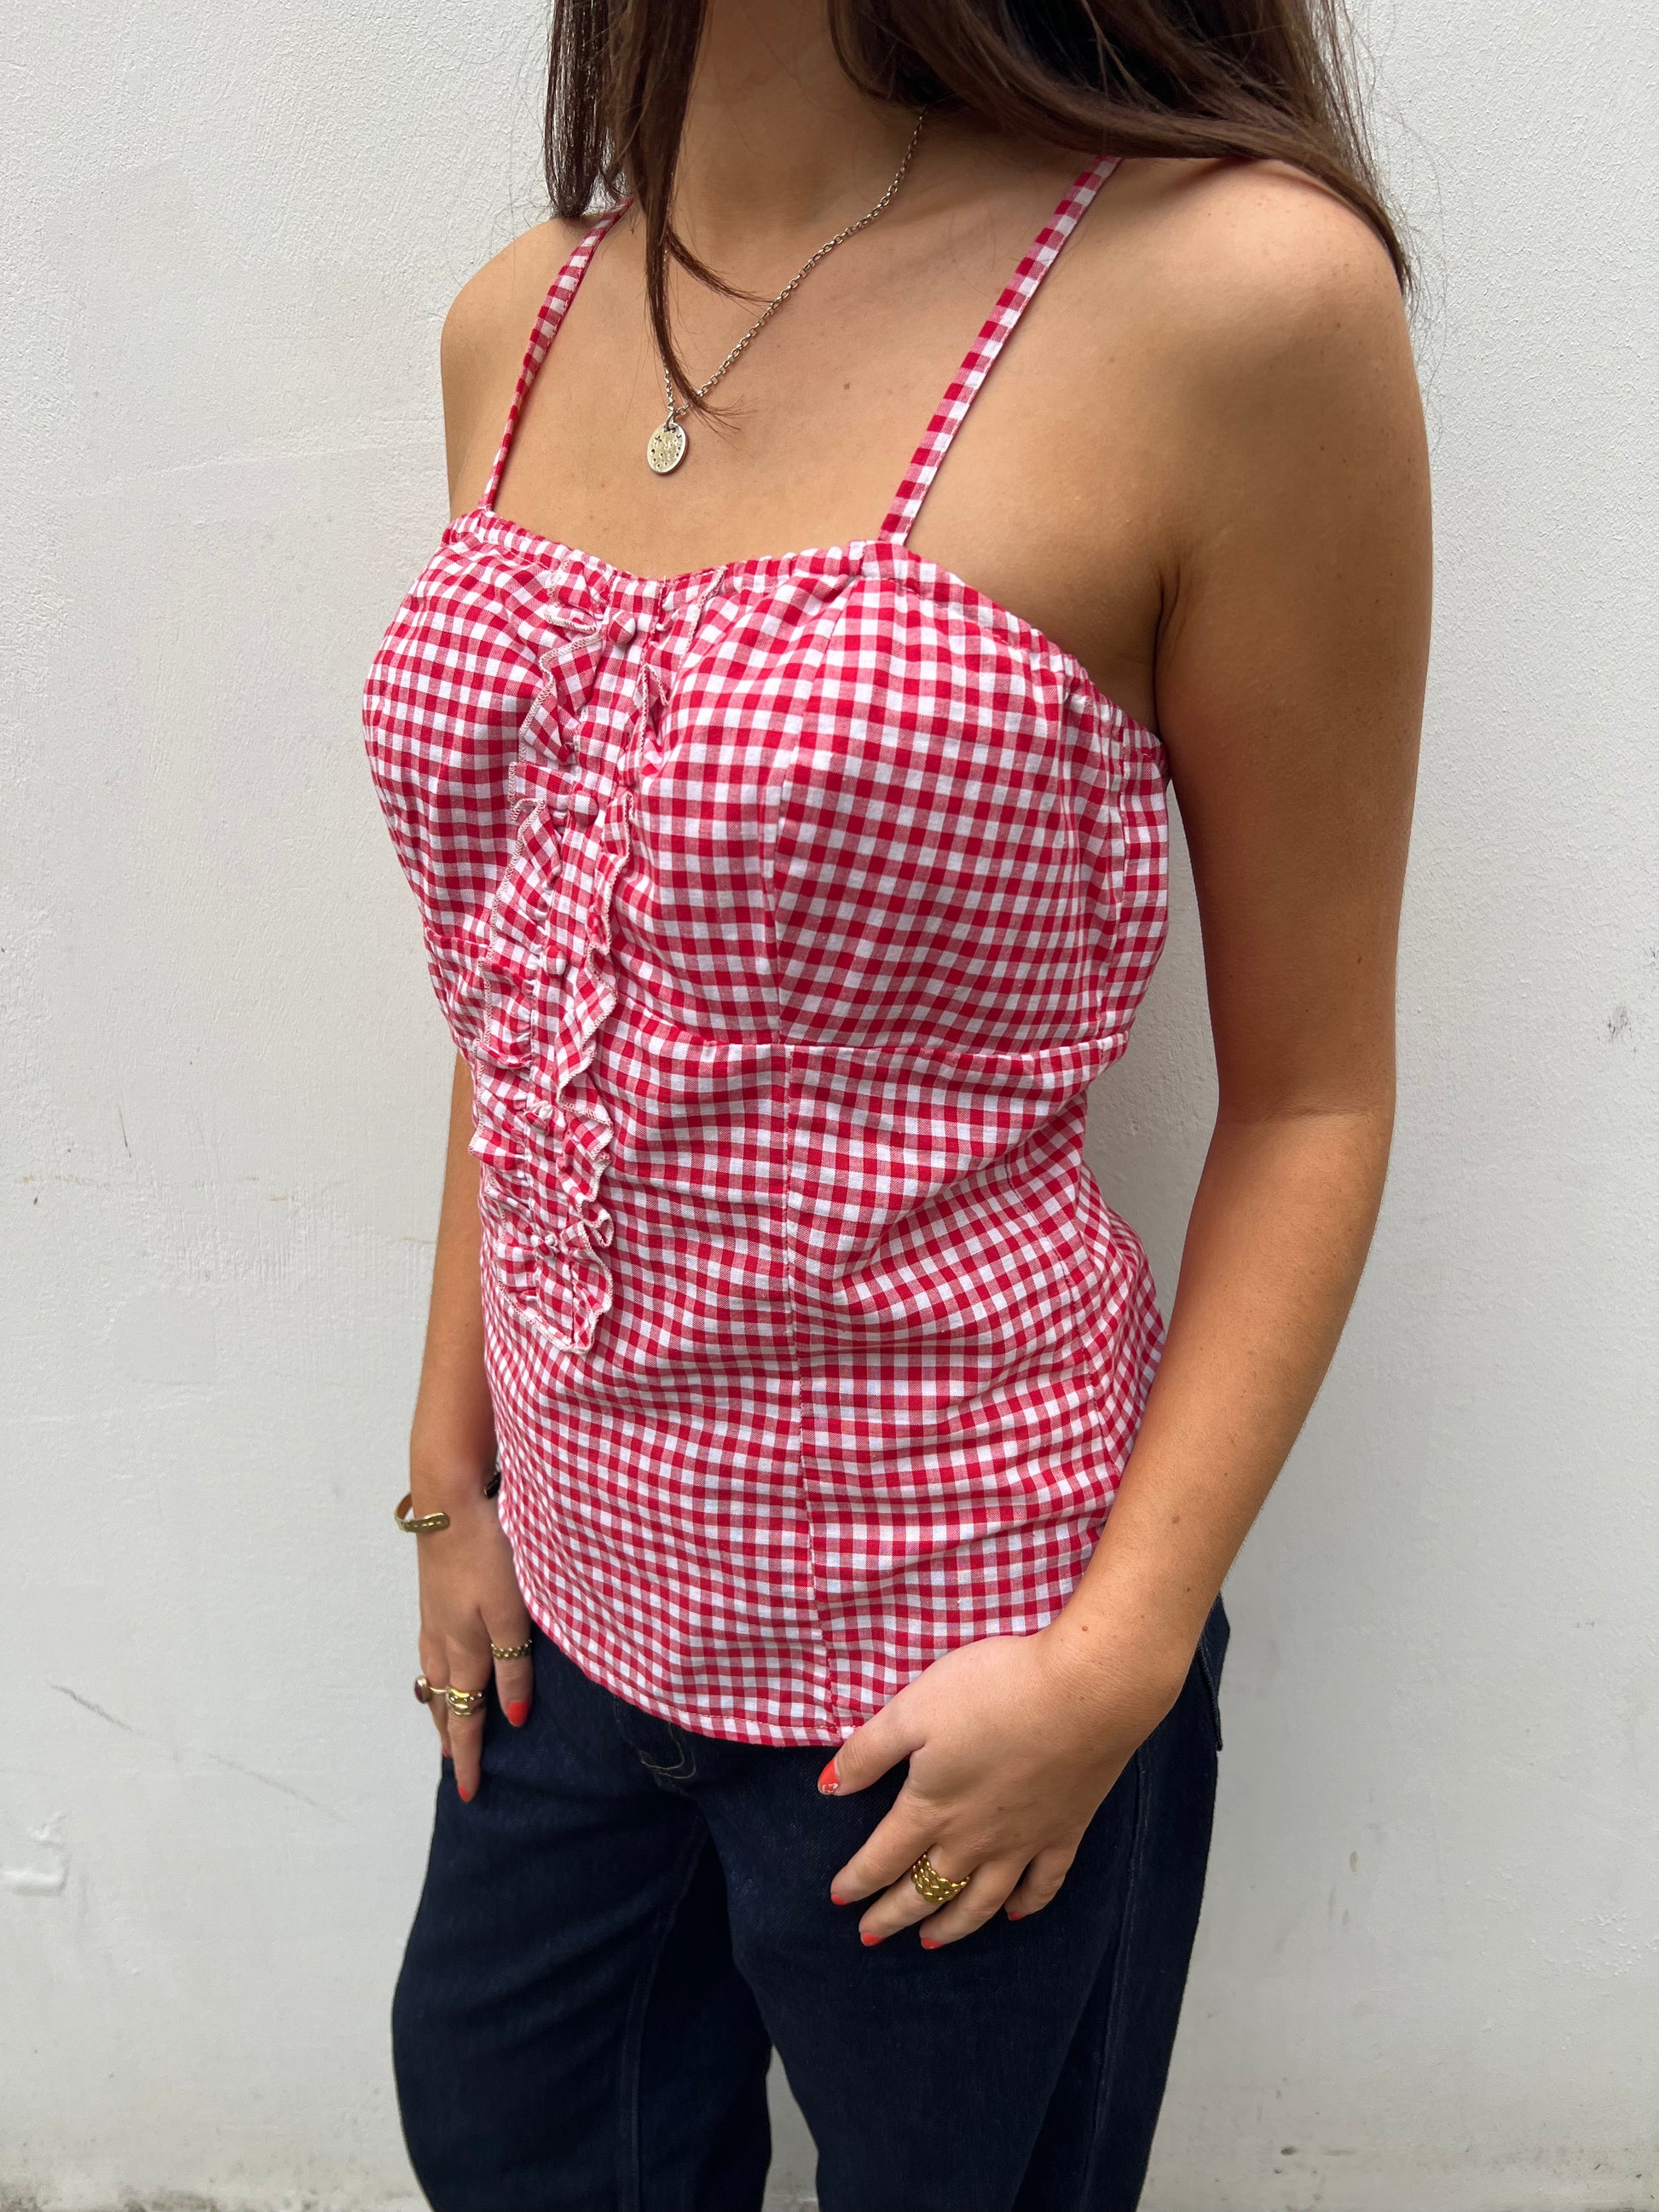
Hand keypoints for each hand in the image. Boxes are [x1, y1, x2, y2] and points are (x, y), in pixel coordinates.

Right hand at [412, 1480, 532, 1802]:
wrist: (449, 1501)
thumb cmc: (489, 1555)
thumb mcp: (513, 1612)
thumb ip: (515, 1666)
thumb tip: (512, 1720)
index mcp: (465, 1653)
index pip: (466, 1718)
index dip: (468, 1757)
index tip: (470, 1793)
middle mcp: (443, 1642)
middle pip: (443, 1703)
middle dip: (449, 1735)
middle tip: (452, 1764)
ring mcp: (433, 1618)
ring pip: (432, 1677)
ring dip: (439, 1706)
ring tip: (443, 1722)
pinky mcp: (432, 1596)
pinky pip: (429, 1652)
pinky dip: (433, 1674)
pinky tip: (439, 1664)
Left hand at [823, 1621, 1187, 1947]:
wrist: (1083, 1693)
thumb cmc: (991, 1692)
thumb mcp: (913, 1709)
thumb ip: (868, 1752)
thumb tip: (830, 1789)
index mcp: (930, 1809)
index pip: (883, 1858)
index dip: (857, 1881)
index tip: (838, 1898)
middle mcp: (973, 1840)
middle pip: (926, 1890)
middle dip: (893, 1915)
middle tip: (871, 1935)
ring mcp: (1023, 1842)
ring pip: (980, 1901)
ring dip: (951, 1926)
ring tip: (930, 1941)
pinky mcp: (1065, 1831)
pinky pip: (1042, 1885)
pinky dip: (1024, 1906)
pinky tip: (1013, 1914)